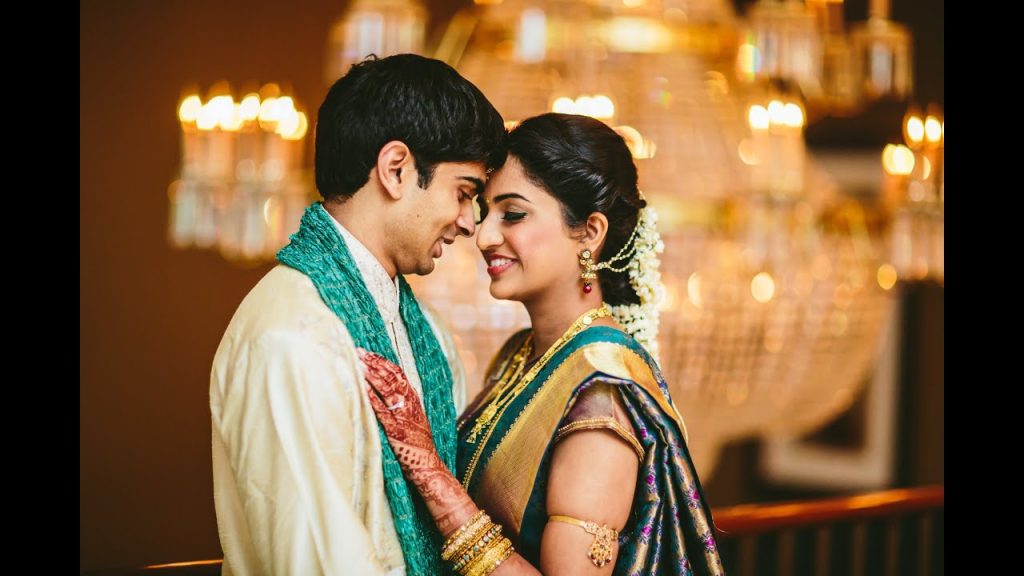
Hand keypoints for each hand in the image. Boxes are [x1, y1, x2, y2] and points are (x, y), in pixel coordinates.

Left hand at [357, 347, 475, 534]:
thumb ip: (402, 405)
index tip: (368, 353)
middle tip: (357, 352)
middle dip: (373, 363)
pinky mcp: (395, 430)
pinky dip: (371, 396)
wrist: (428, 466)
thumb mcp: (413, 419)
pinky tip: (361, 387)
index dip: (382, 362)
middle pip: (391, 377)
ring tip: (357, 363)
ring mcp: (402, 417)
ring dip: (371, 375)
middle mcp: (409, 404)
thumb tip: (384, 392)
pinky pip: (381, 410)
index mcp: (414, 400)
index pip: (398, 374)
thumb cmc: (417, 445)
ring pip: (387, 389)